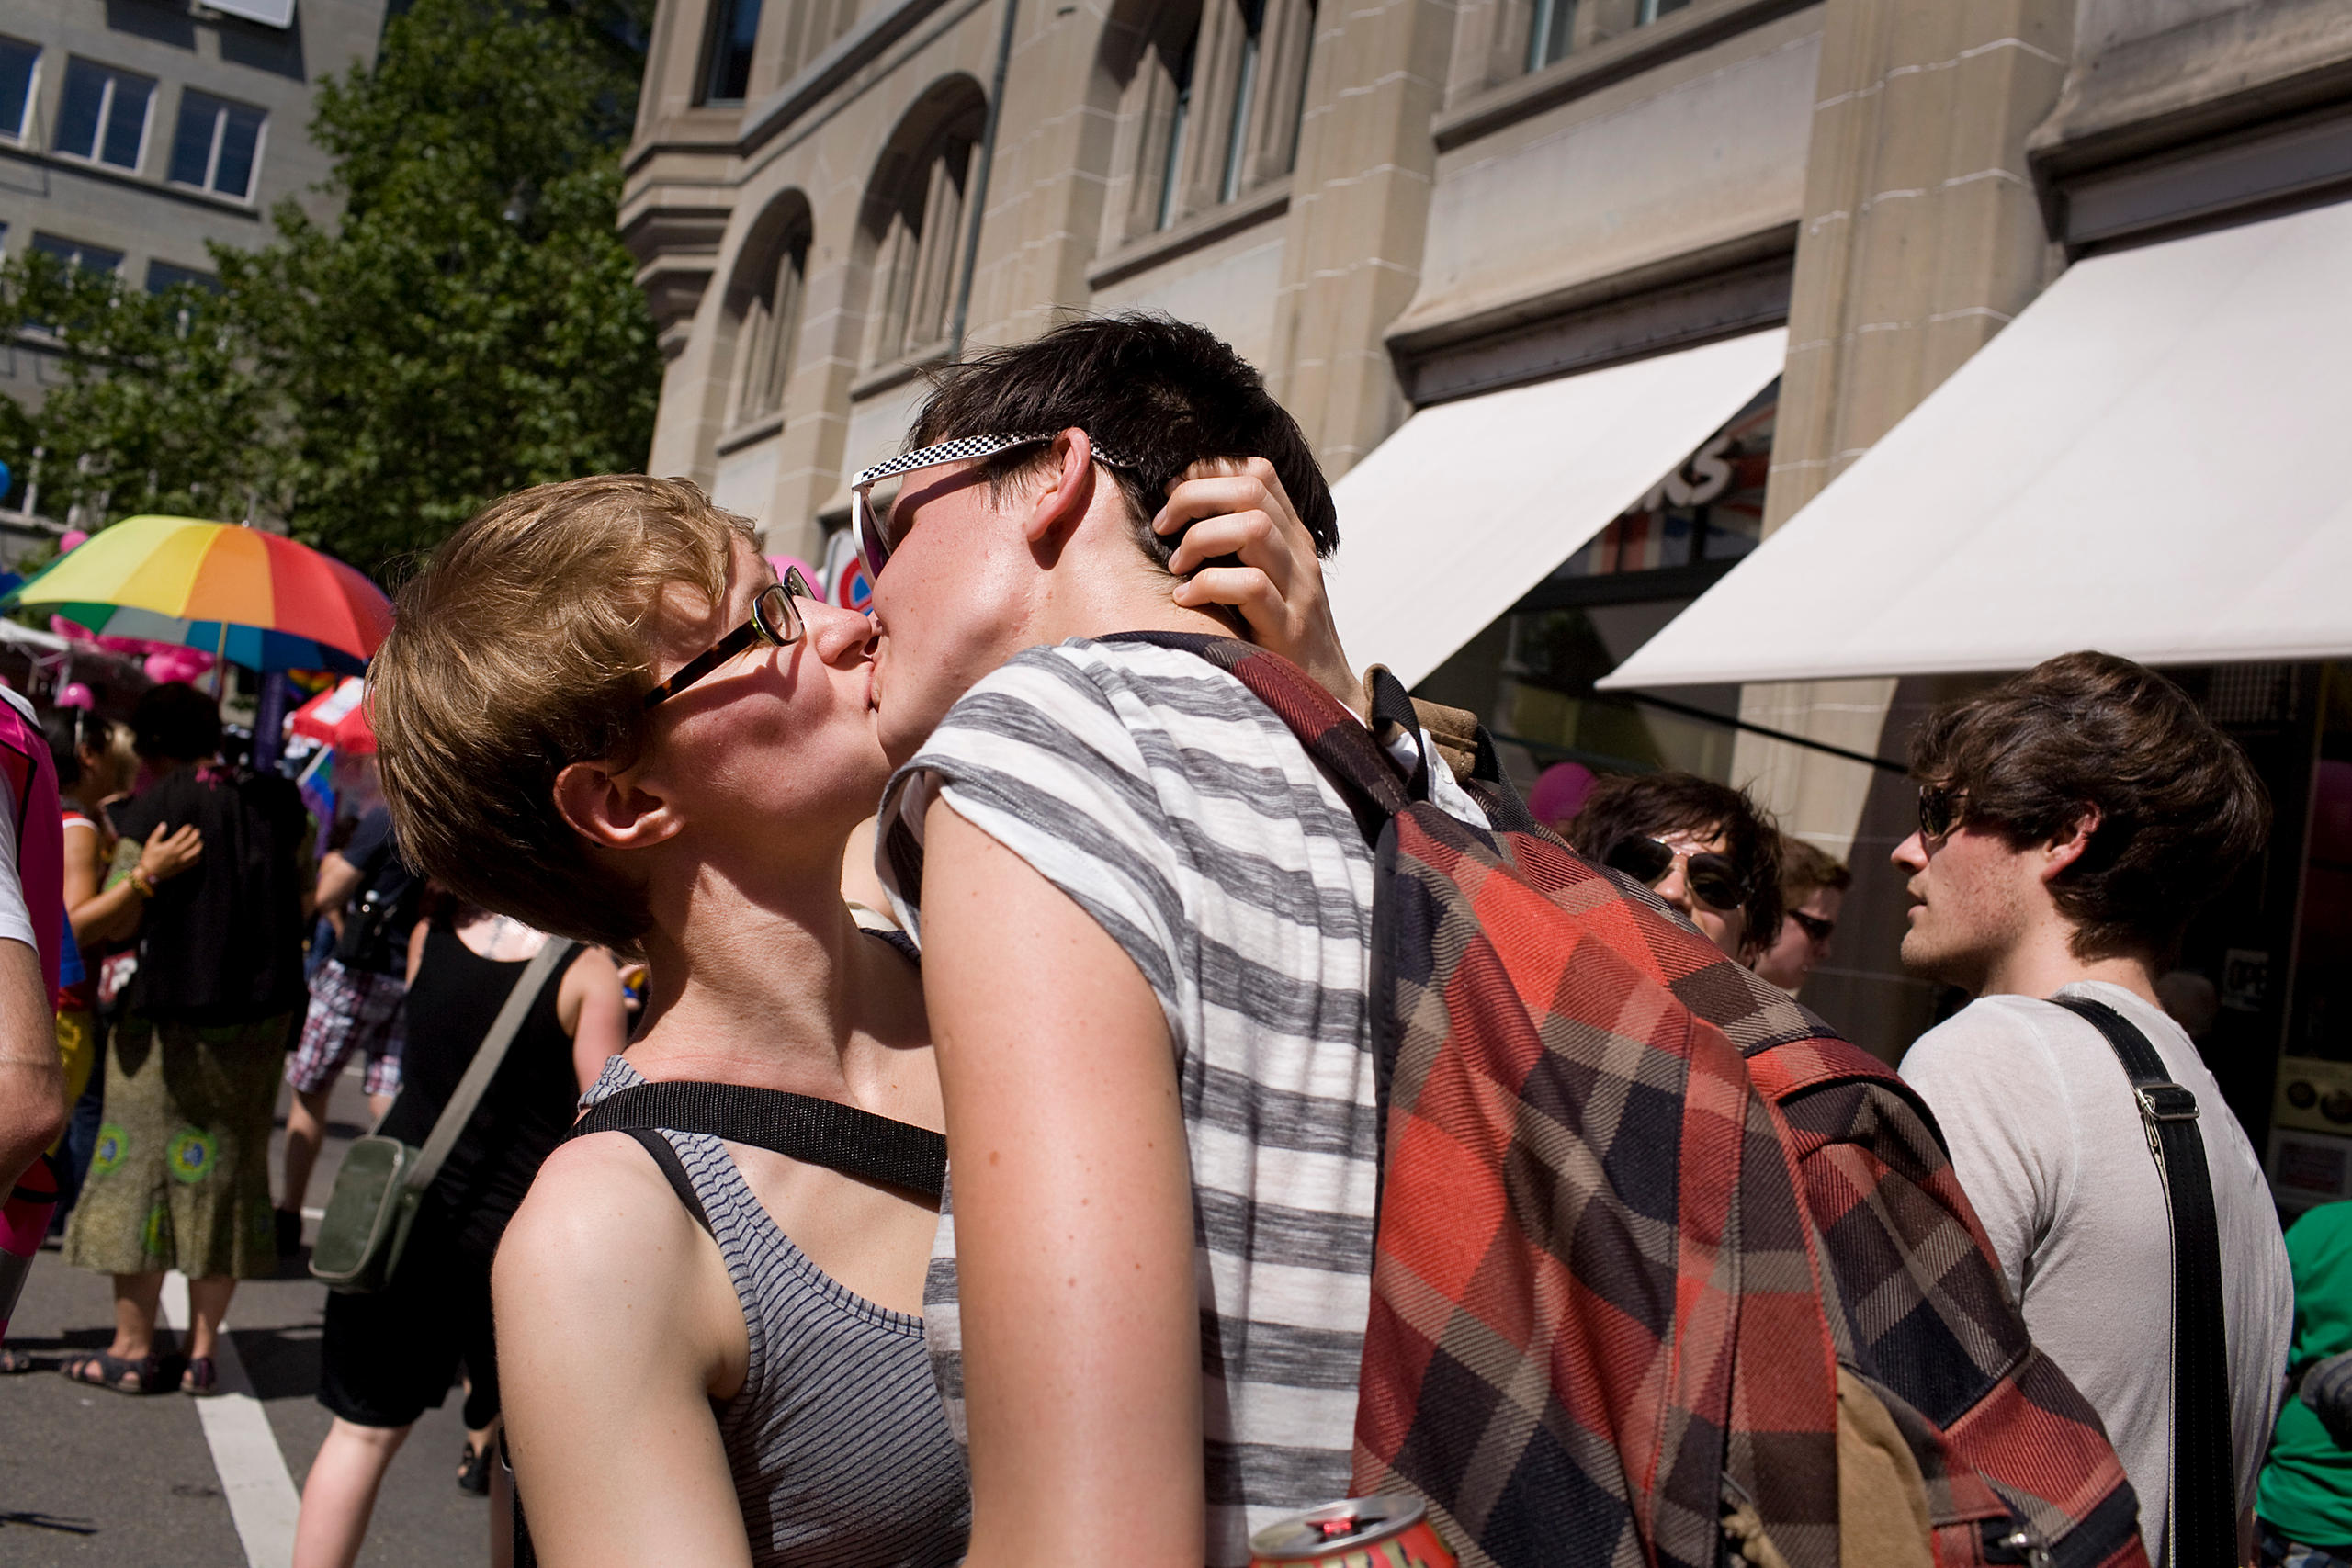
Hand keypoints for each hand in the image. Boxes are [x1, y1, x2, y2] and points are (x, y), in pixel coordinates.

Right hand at [136, 822, 202, 884]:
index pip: (182, 835)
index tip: (189, 826)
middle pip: (191, 841)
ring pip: (195, 851)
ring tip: (199, 841)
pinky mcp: (182, 867)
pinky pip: (194, 861)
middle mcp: (177, 853)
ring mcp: (181, 860)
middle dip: (195, 835)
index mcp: (170, 846)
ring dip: (199, 845)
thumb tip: (164, 824)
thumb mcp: (151, 844)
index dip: (187, 829)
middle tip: (197, 831)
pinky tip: (197, 853)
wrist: (149, 874)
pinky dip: (197, 856)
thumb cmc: (149, 858)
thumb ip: (158, 833)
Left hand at [1155, 458, 1367, 717]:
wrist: (1325, 695)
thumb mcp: (1264, 579)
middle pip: (1250, 489)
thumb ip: (1235, 546)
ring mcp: (1297, 589)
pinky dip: (1207, 585)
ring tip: (1176, 566)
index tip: (1172, 492)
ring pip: (1253, 528)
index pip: (1257, 472)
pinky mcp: (1287, 627)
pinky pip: (1249, 586)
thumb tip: (1177, 514)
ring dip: (1200, 540)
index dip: (1209, 470)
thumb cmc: (1276, 636)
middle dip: (1194, 496)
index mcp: (1291, 536)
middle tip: (1163, 526)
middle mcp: (1298, 553)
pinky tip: (1185, 600)